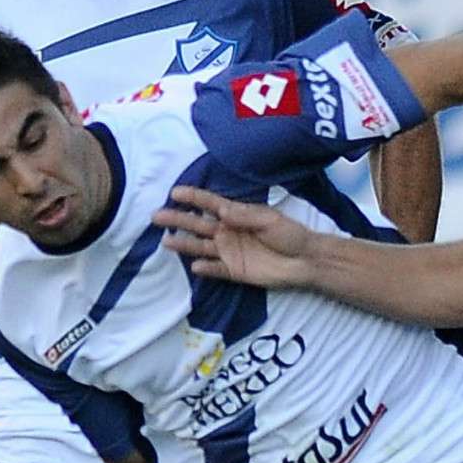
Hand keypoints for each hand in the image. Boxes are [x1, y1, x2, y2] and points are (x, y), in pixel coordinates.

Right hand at [155, 187, 319, 286]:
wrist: (304, 260)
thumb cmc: (290, 234)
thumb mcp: (270, 220)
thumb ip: (245, 215)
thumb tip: (222, 209)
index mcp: (236, 215)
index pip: (210, 203)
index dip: (193, 197)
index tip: (175, 192)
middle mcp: (228, 231)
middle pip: (198, 224)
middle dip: (178, 220)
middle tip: (157, 216)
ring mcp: (229, 251)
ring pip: (201, 247)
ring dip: (184, 244)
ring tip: (165, 241)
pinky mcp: (234, 270)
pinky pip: (215, 269)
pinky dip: (205, 268)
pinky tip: (193, 266)